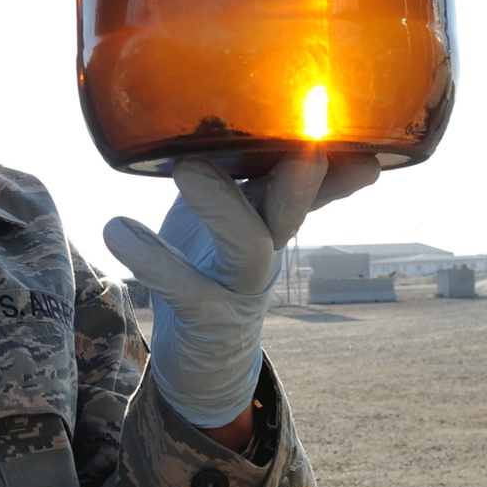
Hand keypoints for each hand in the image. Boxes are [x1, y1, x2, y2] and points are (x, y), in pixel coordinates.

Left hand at [104, 152, 378, 427]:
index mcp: (270, 223)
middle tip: (308, 152)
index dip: (339, 171)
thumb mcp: (236, 219)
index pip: (313, 190)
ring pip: (248, 250)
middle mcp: (264, 256)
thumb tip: (256, 125)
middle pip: (291, 216)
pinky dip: (151, 258)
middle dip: (302, 186)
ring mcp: (238, 291)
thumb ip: (250, 181)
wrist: (204, 361)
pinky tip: (117, 229)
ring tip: (187, 168)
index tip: (368, 152)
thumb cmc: (214, 269)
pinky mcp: (202, 317)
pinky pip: (181, 287)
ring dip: (223, 208)